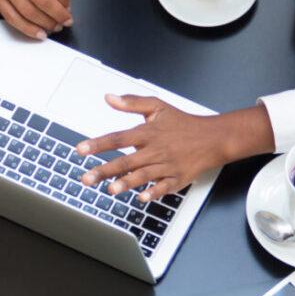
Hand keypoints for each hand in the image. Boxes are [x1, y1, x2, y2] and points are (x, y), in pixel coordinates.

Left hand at [76, 96, 273, 201]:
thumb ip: (132, 102)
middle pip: (127, 161)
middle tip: (86, 178)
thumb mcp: (158, 107)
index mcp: (148, 132)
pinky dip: (154, 192)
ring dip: (127, 183)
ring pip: (144, 175)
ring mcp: (167, 166)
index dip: (98, 144)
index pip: (119, 138)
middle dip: (105, 170)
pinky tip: (142, 197)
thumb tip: (109, 98)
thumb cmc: (184, 123)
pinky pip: (164, 187)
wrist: (213, 138)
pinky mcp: (177, 179)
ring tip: (110, 189)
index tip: (81, 150)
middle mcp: (156, 150)